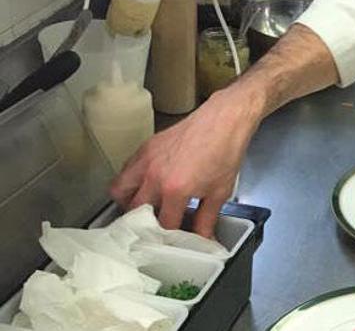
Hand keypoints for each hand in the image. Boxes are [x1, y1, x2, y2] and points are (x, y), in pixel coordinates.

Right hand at [109, 88, 262, 237]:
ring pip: (119, 190)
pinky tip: (145, 185)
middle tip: (154, 228)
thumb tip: (205, 240)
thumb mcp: (219, 192)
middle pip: (134, 211)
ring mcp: (146, 160)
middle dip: (143, 224)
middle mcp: (154, 176)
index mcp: (174, 189)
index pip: (163, 224)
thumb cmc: (226, 153)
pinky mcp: (146, 147)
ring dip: (127, 203)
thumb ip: (207, 219)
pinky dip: (129, 182)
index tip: (173, 243)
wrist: (225, 120)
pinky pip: (126, 170)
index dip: (168, 238)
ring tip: (143, 208)